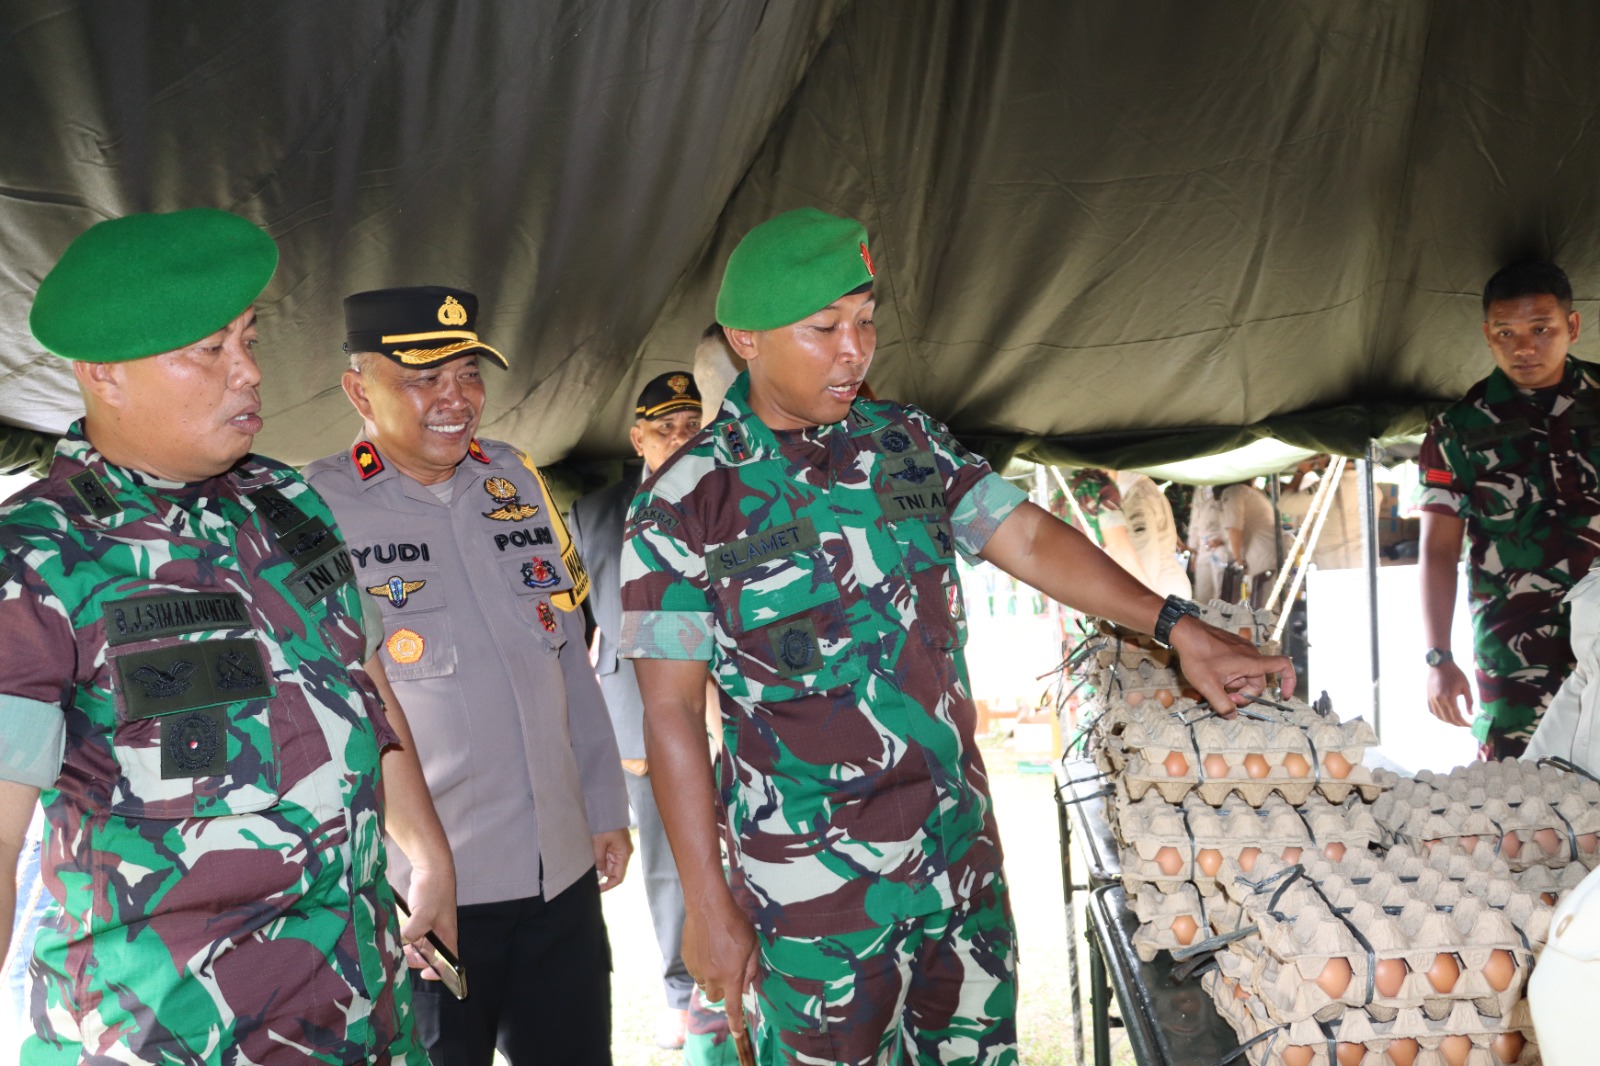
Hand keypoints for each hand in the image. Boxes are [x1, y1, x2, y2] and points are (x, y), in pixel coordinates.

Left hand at [398, 863, 457, 980]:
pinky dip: (403, 936)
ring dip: (406, 948)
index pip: (448, 962)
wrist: (432, 867)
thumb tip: (399, 944)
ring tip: (393, 946)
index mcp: (447, 936)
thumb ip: (412, 933)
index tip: (423, 974)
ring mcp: (431, 925)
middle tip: (398, 956)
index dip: (438, 973)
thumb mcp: (423, 915)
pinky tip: (393, 934)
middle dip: (414, 959)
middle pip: (429, 956)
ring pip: (418, 945)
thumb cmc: (433, 891)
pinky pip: (413, 934)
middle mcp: (440, 933)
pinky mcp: (421, 917)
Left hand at [593, 829, 632, 891]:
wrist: (606, 808)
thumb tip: (598, 873)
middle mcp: (624, 853)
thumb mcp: (599, 843)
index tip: (597, 889)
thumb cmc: (605, 824)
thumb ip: (599, 860)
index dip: (608, 885)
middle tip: (589, 877)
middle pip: (614, 872)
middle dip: (602, 875)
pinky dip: (600, 860)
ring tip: (589, 864)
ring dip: (600, 867)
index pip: (618, 877)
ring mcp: (620, 849)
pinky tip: (592, 857)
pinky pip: (608, 857)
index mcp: (624, 854)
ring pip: (610, 865)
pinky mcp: (615, 845)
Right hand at [683, 895, 759, 1038]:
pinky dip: (701, 966)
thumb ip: (751, 968)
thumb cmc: (735, 923)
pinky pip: (695, 971)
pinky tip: (706, 948)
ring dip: (711, 978)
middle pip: (715, 997)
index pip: (733, 1007)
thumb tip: (746, 985)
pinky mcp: (687, 960)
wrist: (708, 906)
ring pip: (704, 984)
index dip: (736, 1023)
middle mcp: (713, 977)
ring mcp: (697, 969)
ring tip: (716, 956)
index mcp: (731, 976)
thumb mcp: (753, 945)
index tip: (737, 1033)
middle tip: (727, 971)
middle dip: (722, 990)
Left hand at [1169, 616, 1296, 715]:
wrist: (1185, 632)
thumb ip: (1222, 704)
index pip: (1283, 665)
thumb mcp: (1208, 686)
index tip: (1284, 695)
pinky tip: (1214, 676)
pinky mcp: (1233, 646)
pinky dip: (1231, 675)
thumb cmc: (1197, 656)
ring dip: (1235, 685)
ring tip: (1215, 684)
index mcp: (1251, 661)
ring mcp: (1242, 648)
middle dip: (1244, 693)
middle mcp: (1251, 653)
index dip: (1290, 681)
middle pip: (1258, 680)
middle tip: (1225, 697)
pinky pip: (1239, 665)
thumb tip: (1233, 715)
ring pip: (1247, 674)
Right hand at [1426, 660, 1473, 727]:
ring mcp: (1432, 700)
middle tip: (1465, 724)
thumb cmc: (1455, 673)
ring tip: (1457, 721)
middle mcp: (1439, 701)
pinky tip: (1446, 716)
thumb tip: (1470, 714)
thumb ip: (1469, 701)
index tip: (1471, 725)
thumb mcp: (1466, 686)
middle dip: (1458, 724)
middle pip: (1448, 719)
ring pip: (1440, 717)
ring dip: (1449, 721)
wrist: (1440, 664)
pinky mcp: (1428, 697)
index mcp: (1449, 698)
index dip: (1464, 723)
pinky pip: (1433, 711)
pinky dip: (1440, 716)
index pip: (1457, 716)